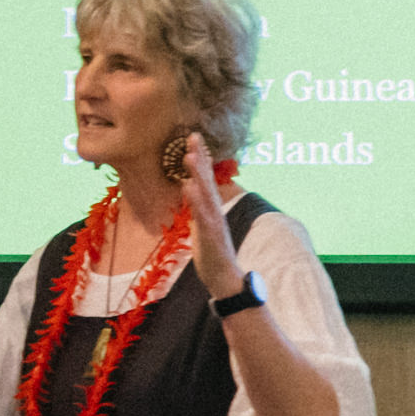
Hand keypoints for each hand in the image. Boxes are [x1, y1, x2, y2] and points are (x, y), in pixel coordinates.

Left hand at [167, 130, 242, 281]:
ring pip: (205, 194)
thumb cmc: (212, 254)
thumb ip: (198, 208)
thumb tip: (191, 190)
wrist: (225, 279)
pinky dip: (196, 201)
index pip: (206, 180)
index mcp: (212, 210)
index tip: (195, 138)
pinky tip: (189, 188)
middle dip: (200, 158)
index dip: (201, 159)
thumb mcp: (201, 227)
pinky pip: (202, 216)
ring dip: (198, 174)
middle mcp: (215, 212)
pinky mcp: (211, 236)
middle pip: (207, 180)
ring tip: (190, 156)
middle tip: (193, 136)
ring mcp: (214, 223)